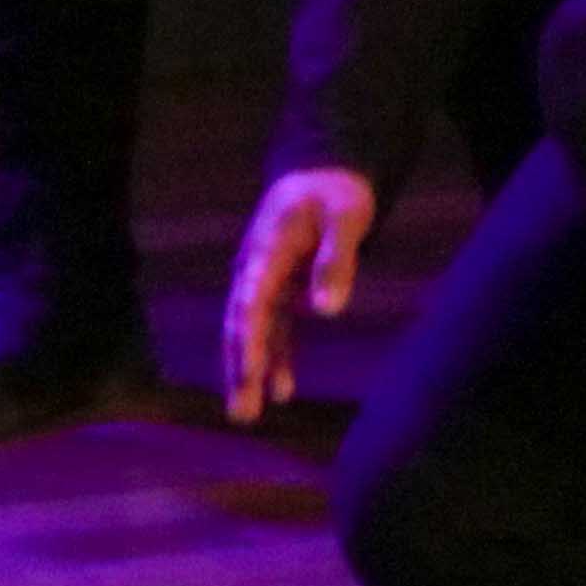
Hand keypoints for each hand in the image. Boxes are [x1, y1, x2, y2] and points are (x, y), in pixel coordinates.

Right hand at [219, 164, 381, 419]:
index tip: (249, 372)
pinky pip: (272, 329)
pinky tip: (281, 391)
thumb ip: (335, 261)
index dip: (249, 338)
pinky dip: (274, 358)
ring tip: (247, 413)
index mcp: (267, 249)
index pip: (251, 300)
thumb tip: (324, 313)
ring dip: (248, 371)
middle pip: (241, 325)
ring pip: (252, 333)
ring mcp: (265, 282)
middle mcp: (256, 269)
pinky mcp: (279, 290)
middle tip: (240, 410)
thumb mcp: (346, 218)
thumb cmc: (336, 193)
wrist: (321, 173)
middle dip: (239, 367)